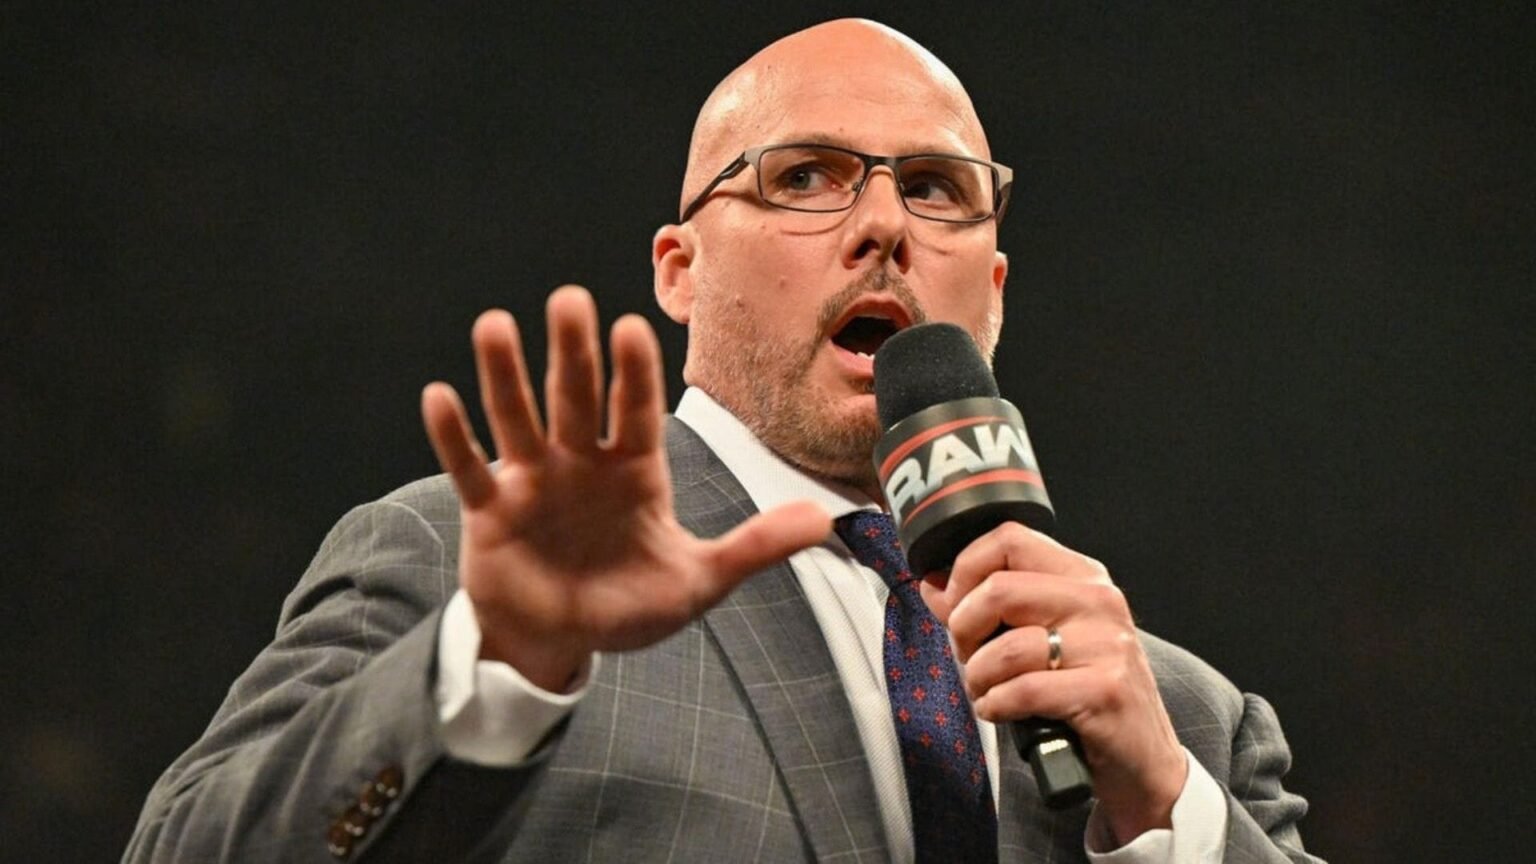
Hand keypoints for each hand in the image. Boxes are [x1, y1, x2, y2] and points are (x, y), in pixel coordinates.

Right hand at [421, 286, 829, 691]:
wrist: (560, 641)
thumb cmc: (629, 605)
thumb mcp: (697, 582)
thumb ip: (753, 547)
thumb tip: (823, 521)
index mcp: (635, 471)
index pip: (637, 412)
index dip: (634, 374)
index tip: (631, 328)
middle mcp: (582, 463)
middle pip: (576, 397)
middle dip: (572, 352)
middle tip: (569, 299)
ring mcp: (533, 481)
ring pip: (518, 417)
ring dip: (506, 375)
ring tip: (496, 324)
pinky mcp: (490, 509)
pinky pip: (470, 467)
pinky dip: (454, 436)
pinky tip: (439, 395)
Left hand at [918, 523, 1186, 842]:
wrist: (1143, 759)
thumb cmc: (1086, 693)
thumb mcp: (1042, 639)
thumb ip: (987, 609)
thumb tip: (933, 584)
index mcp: (1083, 577)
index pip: (1009, 539)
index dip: (965, 570)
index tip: (952, 603)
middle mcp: (1099, 601)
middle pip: (999, 589)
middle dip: (964, 629)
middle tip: (969, 656)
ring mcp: (1107, 645)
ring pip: (1006, 646)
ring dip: (978, 676)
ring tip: (986, 690)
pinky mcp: (1106, 691)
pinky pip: (1024, 690)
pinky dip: (996, 705)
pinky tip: (1001, 710)